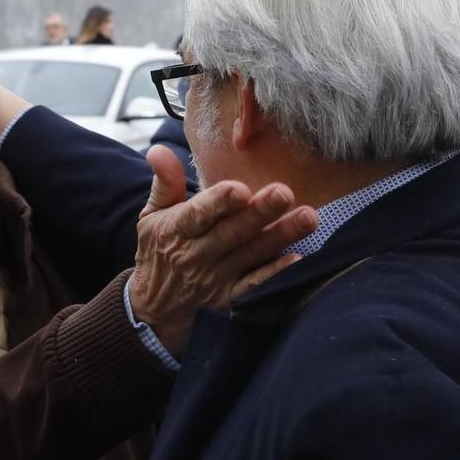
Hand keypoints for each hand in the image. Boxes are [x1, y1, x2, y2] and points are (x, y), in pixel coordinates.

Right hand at [128, 146, 316, 356]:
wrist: (152, 310)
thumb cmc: (158, 251)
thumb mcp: (152, 216)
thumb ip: (165, 183)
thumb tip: (159, 149)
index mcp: (176, 230)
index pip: (198, 214)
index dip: (218, 203)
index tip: (240, 190)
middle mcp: (195, 256)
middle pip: (231, 233)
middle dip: (260, 213)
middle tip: (285, 193)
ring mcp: (214, 280)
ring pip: (250, 255)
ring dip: (280, 236)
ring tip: (308, 218)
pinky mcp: (229, 300)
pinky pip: (254, 286)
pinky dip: (275, 274)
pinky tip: (297, 259)